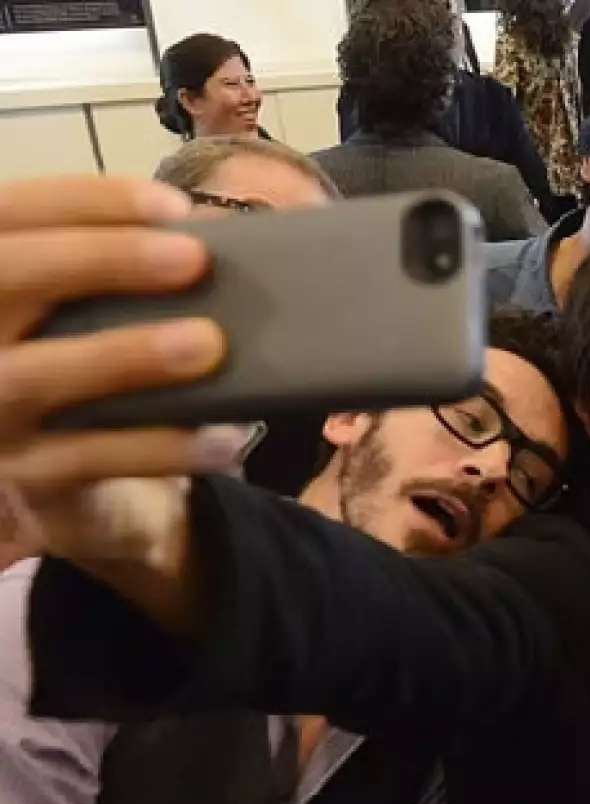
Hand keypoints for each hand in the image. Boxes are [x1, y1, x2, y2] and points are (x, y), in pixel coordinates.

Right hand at [0, 177, 242, 560]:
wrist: (61, 464)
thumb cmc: (81, 353)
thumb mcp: (83, 304)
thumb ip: (118, 268)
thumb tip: (206, 236)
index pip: (6, 214)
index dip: (82, 201)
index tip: (169, 205)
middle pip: (4, 276)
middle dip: (99, 259)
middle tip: (191, 258)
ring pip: (37, 374)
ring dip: (125, 354)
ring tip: (207, 343)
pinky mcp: (26, 472)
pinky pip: (91, 458)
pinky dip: (161, 446)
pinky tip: (223, 436)